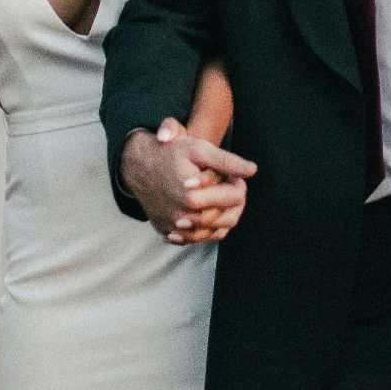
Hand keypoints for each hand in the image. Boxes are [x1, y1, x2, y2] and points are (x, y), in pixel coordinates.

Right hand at [120, 117, 257, 244]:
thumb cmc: (171, 154)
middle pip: (226, 217)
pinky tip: (210, 215)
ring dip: (224, 217)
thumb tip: (252, 171)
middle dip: (234, 202)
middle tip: (231, 187)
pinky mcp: (168, 232)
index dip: (239, 184)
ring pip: (213, 232)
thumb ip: (227, 161)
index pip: (234, 197)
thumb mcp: (199, 150)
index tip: (236, 177)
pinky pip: (196, 239)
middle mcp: (183, 216)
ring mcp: (175, 227)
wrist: (138, 165)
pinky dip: (207, 230)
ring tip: (221, 200)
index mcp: (193, 196)